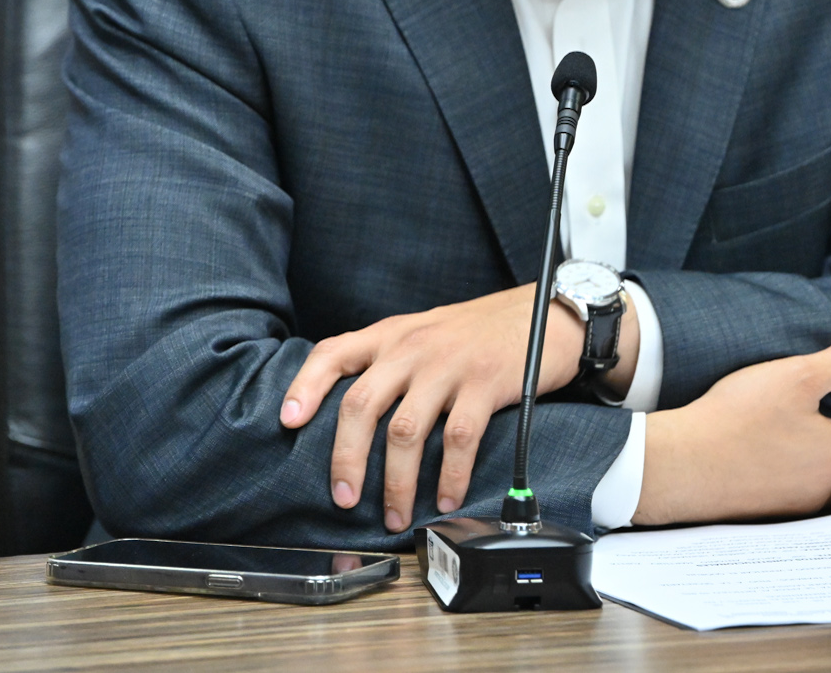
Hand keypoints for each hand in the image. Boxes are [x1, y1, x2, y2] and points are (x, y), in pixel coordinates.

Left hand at [279, 284, 640, 531]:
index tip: (287, 422)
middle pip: (362, 405)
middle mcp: (412, 347)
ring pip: (405, 432)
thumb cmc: (479, 333)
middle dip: (346, 459)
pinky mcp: (485, 384)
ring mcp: (448, 365)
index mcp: (391, 335)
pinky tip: (447, 498)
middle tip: (344, 499)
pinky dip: (450, 477)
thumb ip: (388, 362)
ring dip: (397, 483)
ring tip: (397, 515)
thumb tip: (350, 417)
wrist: (544, 314)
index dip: (304, 387)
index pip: (333, 353)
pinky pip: (459, 440)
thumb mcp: (424, 333)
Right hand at [632, 330, 830, 525]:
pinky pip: (787, 485)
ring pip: (820, 480)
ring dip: (817, 460)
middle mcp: (823, 489)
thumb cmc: (737, 422)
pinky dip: (785, 467)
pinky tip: (763, 448)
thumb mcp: (796, 378)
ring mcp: (791, 503)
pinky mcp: (760, 506)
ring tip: (798, 433)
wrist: (678, 467)